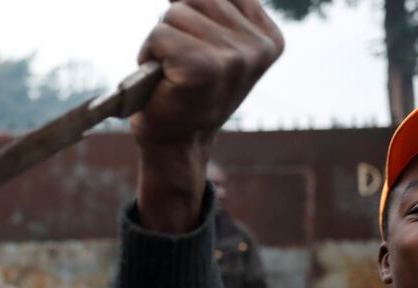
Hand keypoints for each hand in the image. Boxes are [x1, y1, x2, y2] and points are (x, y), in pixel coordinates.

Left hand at [133, 0, 282, 232]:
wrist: (176, 145)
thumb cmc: (187, 95)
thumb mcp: (214, 46)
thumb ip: (213, 10)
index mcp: (269, 40)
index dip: (195, 18)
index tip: (200, 56)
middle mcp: (257, 47)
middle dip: (176, 27)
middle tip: (179, 65)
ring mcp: (233, 57)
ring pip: (175, 13)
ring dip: (161, 41)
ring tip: (170, 71)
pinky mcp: (202, 67)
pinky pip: (160, 34)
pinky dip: (149, 53)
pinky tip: (161, 78)